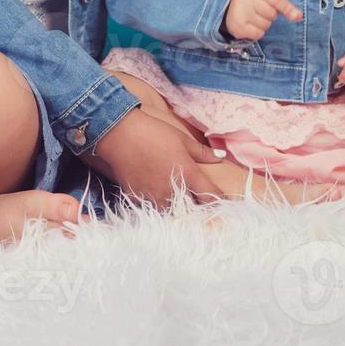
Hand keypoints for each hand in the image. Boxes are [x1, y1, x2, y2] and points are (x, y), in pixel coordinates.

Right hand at [80, 108, 227, 208]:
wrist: (119, 133)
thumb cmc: (153, 132)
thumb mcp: (181, 139)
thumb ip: (202, 152)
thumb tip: (222, 157)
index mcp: (188, 174)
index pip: (210, 196)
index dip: (220, 201)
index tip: (225, 203)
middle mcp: (173, 189)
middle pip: (192, 210)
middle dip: (198, 210)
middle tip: (201, 208)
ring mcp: (155, 196)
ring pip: (171, 213)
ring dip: (177, 211)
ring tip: (179, 206)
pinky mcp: (138, 198)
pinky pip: (152, 209)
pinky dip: (157, 206)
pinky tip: (157, 199)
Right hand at [222, 0, 302, 40]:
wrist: (226, 2)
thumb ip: (283, 3)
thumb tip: (299, 16)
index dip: (287, 9)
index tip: (297, 16)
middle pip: (272, 15)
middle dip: (270, 14)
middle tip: (260, 8)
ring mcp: (240, 13)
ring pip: (266, 26)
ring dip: (263, 23)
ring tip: (253, 15)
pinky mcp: (237, 27)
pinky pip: (258, 34)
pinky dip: (257, 31)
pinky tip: (249, 23)